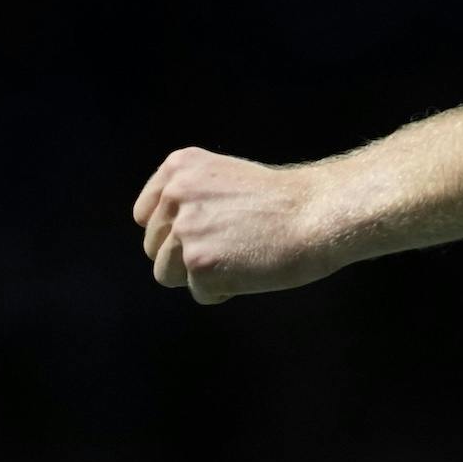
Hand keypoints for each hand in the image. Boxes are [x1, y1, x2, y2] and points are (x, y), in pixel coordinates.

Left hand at [131, 147, 343, 303]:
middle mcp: (174, 194)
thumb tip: (161, 237)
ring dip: (199, 275)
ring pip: (166, 274)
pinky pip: (198, 293)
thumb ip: (188, 198)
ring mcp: (184, 230)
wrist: (316, 214)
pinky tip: (248, 269)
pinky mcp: (198, 264)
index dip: (172, 232)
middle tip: (230, 245)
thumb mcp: (221, 178)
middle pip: (153, 248)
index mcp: (178, 168)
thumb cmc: (280, 202)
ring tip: (237, 257)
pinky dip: (222, 291)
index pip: (146, 216)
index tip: (205, 232)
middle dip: (185, 255)